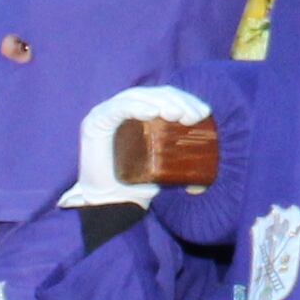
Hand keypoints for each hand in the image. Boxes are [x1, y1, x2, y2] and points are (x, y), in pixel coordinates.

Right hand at [69, 84, 209, 209]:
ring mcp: (107, 112)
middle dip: (177, 101)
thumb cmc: (137, 186)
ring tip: (177, 115)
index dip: (186, 99)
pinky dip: (136, 107)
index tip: (204, 113)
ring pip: (138, 97)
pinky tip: (152, 112)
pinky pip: (117, 108)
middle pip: (154, 94)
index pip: (166, 96)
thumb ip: (182, 170)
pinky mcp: (95, 121)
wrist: (111, 205)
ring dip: (161, 102)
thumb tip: (203, 183)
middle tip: (193, 117)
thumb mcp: (165, 171)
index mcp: (140, 112)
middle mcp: (123, 108)